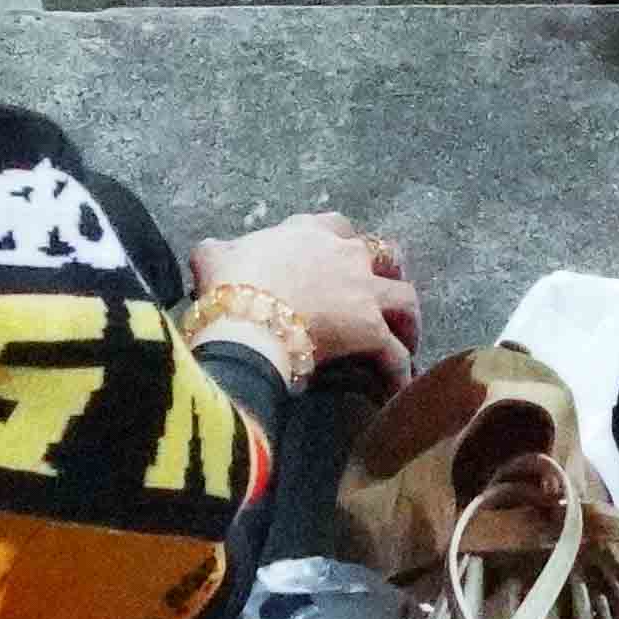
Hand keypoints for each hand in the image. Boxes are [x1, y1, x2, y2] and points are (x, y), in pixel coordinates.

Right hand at [190, 211, 418, 378]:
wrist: (246, 315)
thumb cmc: (229, 284)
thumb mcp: (213, 257)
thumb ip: (218, 252)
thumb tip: (210, 255)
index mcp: (309, 232)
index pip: (337, 227)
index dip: (343, 243)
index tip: (341, 259)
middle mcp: (345, 254)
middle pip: (386, 254)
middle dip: (390, 272)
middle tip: (384, 296)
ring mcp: (363, 291)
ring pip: (406, 298)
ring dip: (408, 320)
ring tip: (406, 341)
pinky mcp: (371, 330)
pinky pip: (395, 355)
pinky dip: (399, 373)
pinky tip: (397, 391)